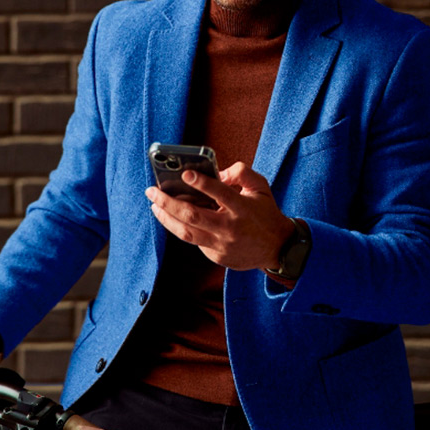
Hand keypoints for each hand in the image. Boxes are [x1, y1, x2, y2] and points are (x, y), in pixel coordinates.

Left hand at [145, 161, 296, 270]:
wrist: (277, 248)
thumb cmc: (266, 213)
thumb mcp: (261, 187)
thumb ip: (241, 173)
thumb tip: (217, 172)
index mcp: (242, 208)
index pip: (220, 193)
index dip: (201, 183)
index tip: (184, 174)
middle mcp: (230, 228)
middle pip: (192, 215)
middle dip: (167, 202)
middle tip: (152, 191)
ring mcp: (222, 244)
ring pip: (186, 232)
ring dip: (166, 218)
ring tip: (154, 206)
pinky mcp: (217, 256)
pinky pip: (194, 241)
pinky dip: (181, 228)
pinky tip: (172, 218)